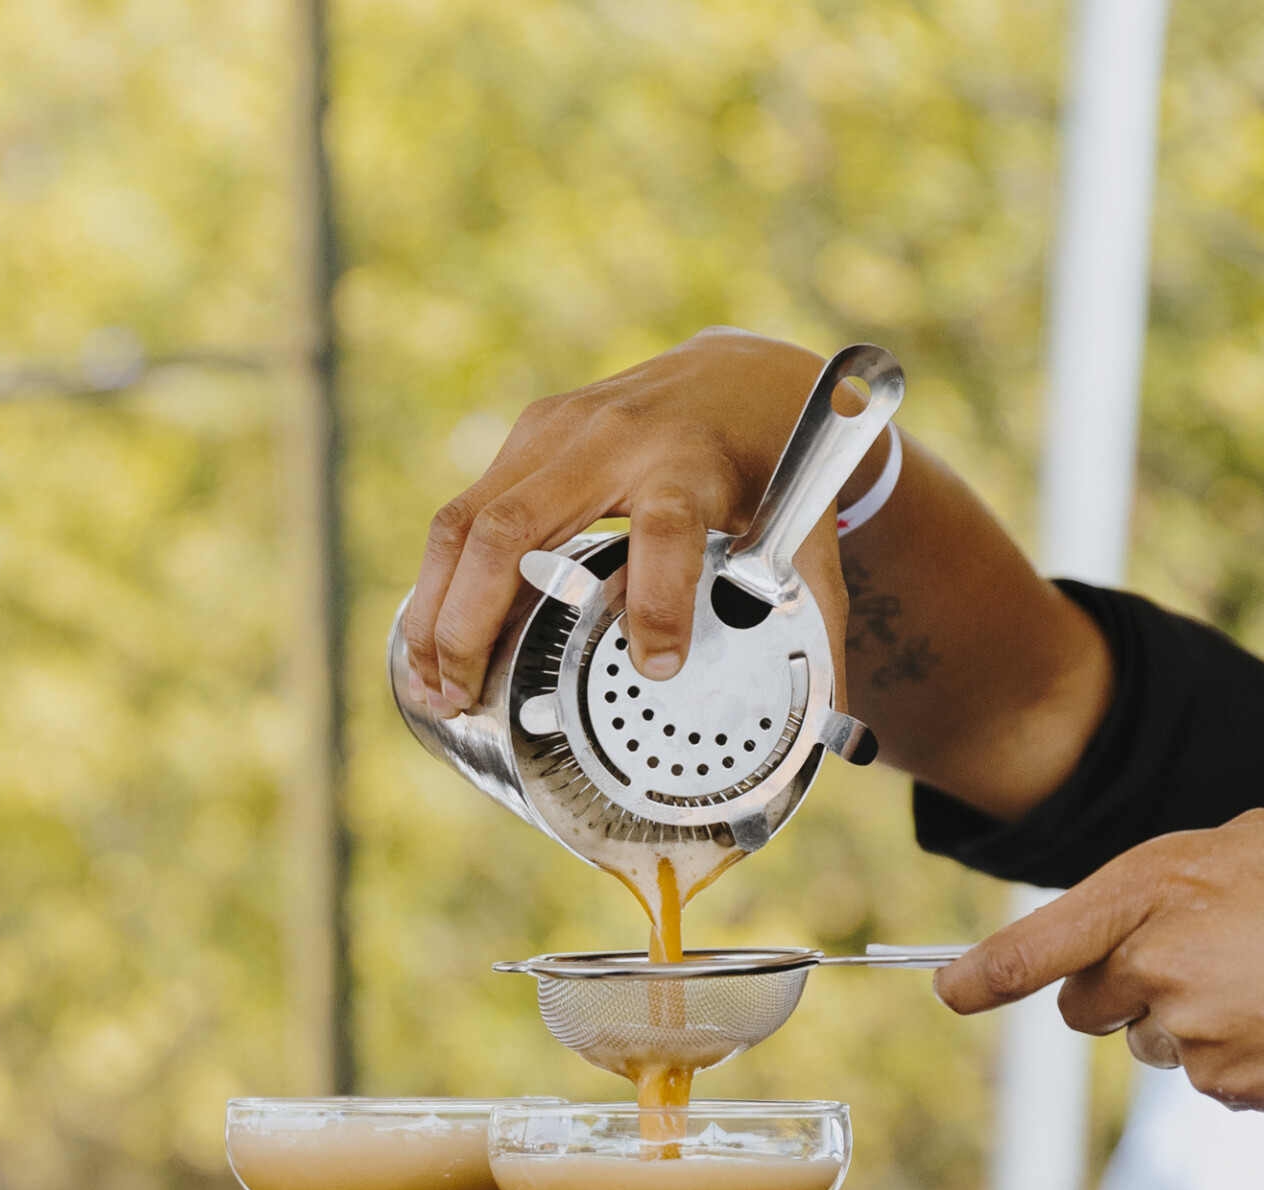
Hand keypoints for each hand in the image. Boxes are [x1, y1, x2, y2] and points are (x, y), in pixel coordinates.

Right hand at [399, 330, 849, 715]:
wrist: (745, 378)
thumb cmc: (774, 471)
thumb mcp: (806, 541)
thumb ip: (814, 628)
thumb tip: (834, 737)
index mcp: (692, 463)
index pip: (664, 526)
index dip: (657, 597)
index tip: (658, 666)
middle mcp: (616, 437)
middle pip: (518, 528)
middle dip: (478, 622)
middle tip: (463, 699)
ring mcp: (558, 428)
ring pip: (469, 519)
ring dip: (438, 609)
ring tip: (432, 687)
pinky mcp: (529, 434)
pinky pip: (464, 510)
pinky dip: (438, 582)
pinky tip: (429, 645)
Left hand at [934, 807, 1263, 1118]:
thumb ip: (1178, 881)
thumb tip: (1115, 937)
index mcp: (1168, 877)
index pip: (1048, 935)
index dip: (990, 971)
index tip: (949, 992)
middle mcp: (1162, 954)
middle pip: (1090, 1000)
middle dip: (1127, 993)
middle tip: (1220, 965)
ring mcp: (1189, 1026)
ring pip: (1151, 1042)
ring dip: (1199, 1026)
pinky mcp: (1224, 1083)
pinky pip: (1206, 1079)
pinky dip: (1245, 1064)